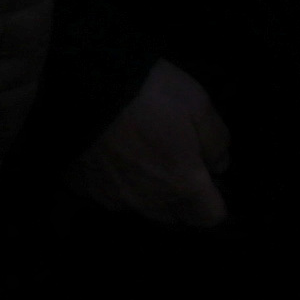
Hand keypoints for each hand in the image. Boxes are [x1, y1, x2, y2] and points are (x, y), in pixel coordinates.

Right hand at [75, 59, 227, 229]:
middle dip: (179, 197)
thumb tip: (218, 164)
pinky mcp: (81, 186)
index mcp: (182, 184)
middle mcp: (148, 200)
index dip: (213, 198)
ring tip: (138, 156)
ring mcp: (111, 196)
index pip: (210, 216)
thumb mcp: (198, 104)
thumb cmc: (149, 93)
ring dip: (146, 191)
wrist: (83, 83)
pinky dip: (111, 181)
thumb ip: (217, 141)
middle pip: (173, 216)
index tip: (204, 175)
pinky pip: (105, 193)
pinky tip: (108, 154)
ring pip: (139, 207)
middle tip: (172, 161)